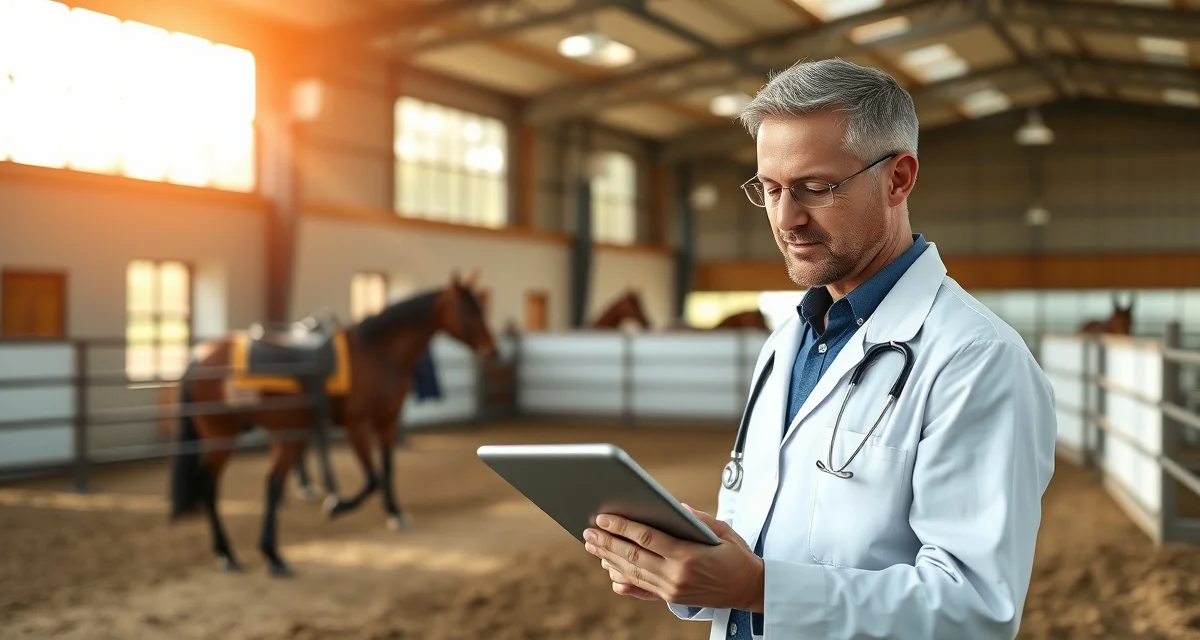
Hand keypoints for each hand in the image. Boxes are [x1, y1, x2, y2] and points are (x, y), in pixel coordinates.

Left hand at [583, 504, 763, 610]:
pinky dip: (622, 580)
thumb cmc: (737, 556)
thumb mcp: (723, 531)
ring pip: (632, 573)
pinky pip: (641, 589)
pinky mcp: (671, 598)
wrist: (750, 590)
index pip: (648, 538)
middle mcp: (676, 575)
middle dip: (608, 542)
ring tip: (592, 545)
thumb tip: (674, 506)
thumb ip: (697, 518)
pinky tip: (609, 570)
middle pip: (633, 557)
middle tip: (588, 531)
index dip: (623, 527)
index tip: (604, 517)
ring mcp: (671, 590)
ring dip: (609, 558)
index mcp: (689, 555)